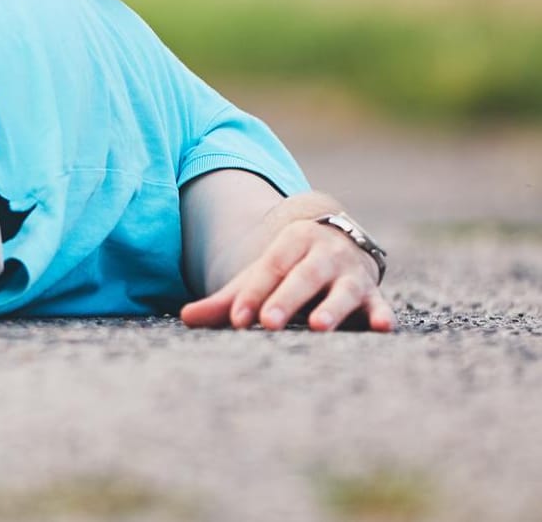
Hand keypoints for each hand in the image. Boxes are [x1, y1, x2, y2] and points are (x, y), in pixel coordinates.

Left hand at [180, 215, 394, 332]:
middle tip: (268, 322)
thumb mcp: (261, 277)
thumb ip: (228, 299)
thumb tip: (186, 317)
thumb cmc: (290, 270)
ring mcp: (351, 273)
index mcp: (292, 242)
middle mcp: (324, 253)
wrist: (339, 244)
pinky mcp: (373, 295)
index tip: (237, 318)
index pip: (269, 267)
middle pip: (303, 276)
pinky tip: (381, 326)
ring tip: (318, 326)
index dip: (253, 293)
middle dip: (285, 298)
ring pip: (342, 290)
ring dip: (332, 308)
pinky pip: (379, 304)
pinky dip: (381, 314)